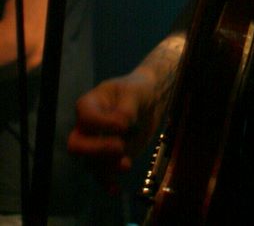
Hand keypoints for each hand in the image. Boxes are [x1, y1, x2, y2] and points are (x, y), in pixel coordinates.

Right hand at [67, 70, 161, 191]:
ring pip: (90, 162)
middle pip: (77, 145)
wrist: (150, 102)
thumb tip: (122, 126)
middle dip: (96, 149)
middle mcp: (87, 127)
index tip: (124, 124)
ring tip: (127, 164)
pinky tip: (115, 190)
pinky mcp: (108, 158)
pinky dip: (107, 183)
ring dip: (107, 167)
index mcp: (88, 105)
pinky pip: (102, 174)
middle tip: (119, 147)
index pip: (86, 118)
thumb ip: (126, 109)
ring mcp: (96, 144)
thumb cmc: (137, 91)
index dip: (102, 124)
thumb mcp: (134, 93)